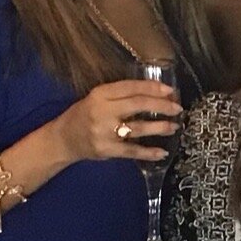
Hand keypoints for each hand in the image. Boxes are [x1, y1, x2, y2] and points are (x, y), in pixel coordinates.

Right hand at [58, 80, 180, 162]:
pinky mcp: (106, 149)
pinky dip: (149, 152)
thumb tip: (156, 93)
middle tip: (177, 108)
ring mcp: (104, 131)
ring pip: (138, 128)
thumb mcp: (98, 98)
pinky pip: (132, 151)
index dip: (153, 88)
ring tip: (174, 126)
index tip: (170, 90)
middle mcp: (102, 111)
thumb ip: (121, 95)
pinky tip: (162, 152)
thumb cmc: (84, 115)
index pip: (131, 87)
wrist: (63, 139)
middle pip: (138, 105)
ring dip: (160, 127)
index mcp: (100, 94)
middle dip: (162, 106)